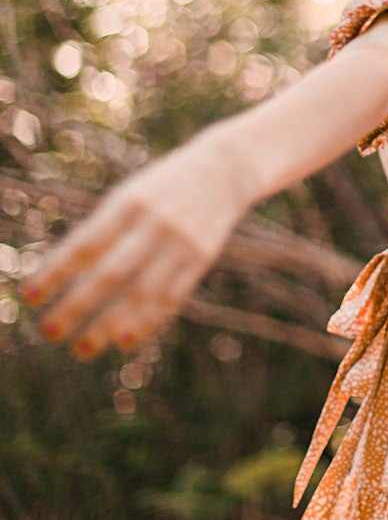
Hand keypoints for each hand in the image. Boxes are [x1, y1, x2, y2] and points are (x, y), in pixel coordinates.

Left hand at [19, 129, 253, 361]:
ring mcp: (181, 243)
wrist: (223, 170)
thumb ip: (101, 230)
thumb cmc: (161, 187)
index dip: (56, 272)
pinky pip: (171, 298)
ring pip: (141, 293)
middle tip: (49, 332)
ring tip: (83, 349)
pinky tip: (124, 342)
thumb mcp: (128, 195)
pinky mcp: (201, 259)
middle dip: (77, 305)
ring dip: (110, 324)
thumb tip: (61, 275)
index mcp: (128, 203)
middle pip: (109, 273)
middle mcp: (154, 224)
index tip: (30, 297)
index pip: (86, 243)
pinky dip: (147, 322)